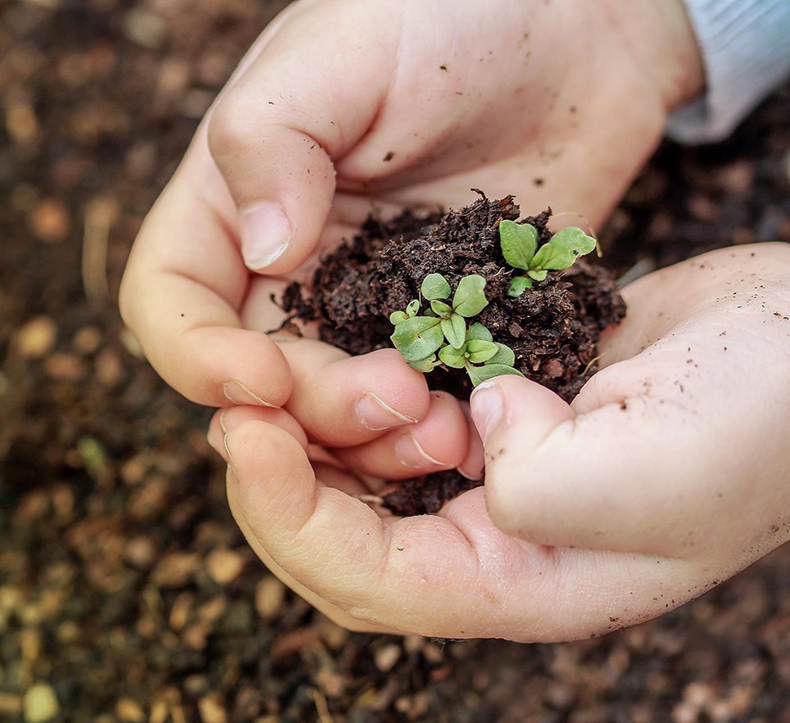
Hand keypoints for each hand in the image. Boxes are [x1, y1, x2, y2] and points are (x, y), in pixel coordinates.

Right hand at [120, 0, 702, 477]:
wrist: (577, 27)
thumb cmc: (451, 13)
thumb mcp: (344, 54)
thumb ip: (274, 142)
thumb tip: (261, 253)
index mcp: (241, 203)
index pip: (175, 302)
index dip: (198, 357)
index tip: (258, 382)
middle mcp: (302, 266)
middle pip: (268, 375)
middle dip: (313, 409)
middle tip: (391, 399)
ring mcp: (379, 303)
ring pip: (346, 405)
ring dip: (378, 436)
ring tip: (442, 429)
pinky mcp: (454, 321)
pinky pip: (433, 390)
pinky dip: (444, 422)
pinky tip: (480, 424)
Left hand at [206, 243, 789, 640]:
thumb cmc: (758, 421)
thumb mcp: (653, 474)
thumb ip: (543, 482)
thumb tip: (477, 428)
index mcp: (527, 580)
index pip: (371, 580)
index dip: (292, 518)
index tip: (244, 437)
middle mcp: (500, 537)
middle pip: (349, 537)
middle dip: (281, 480)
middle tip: (237, 407)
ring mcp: (498, 471)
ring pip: (368, 475)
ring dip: (316, 434)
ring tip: (275, 379)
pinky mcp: (503, 409)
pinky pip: (407, 414)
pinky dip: (363, 392)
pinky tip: (342, 353)